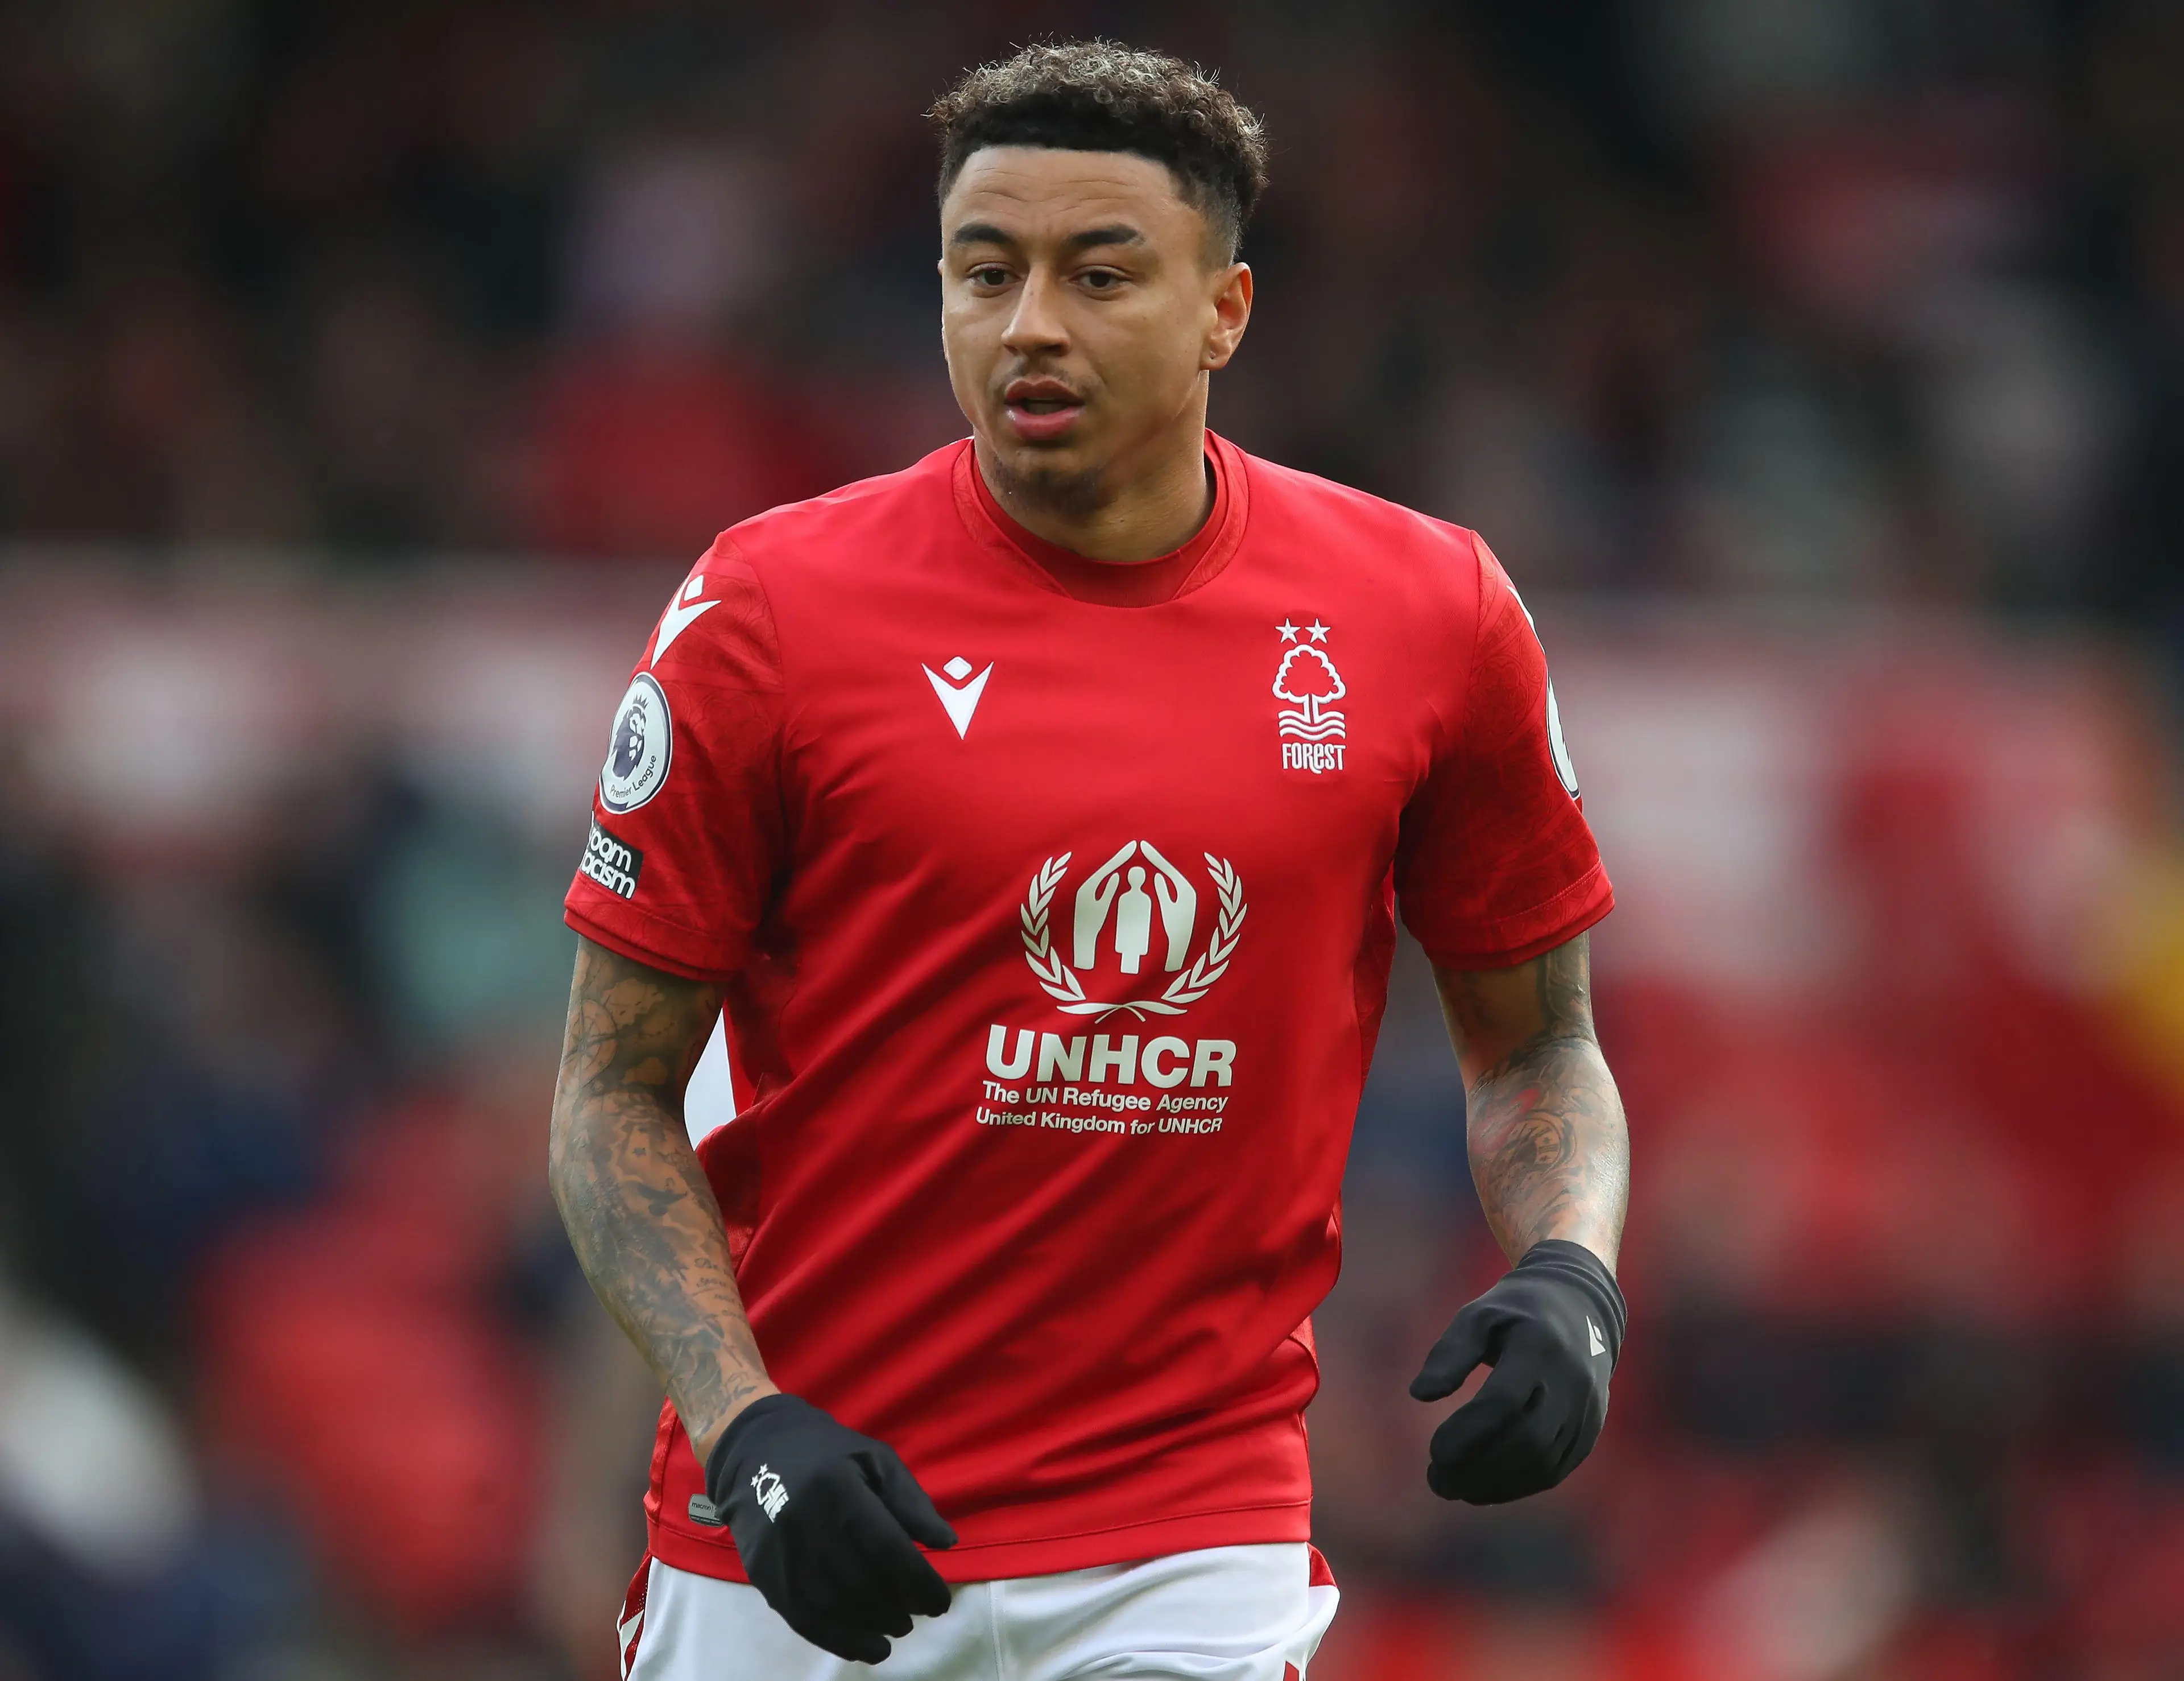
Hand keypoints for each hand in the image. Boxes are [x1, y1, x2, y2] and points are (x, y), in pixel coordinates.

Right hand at [706, 1393, 956, 1662]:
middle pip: (863, 1584)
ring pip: (836, 1608)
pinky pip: (806, 1622)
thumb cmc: (828, 1455)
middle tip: (917, 1612)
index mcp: (839, 1490)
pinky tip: (868, 1648)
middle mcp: (808, 1526)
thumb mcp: (877, 1460)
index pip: (888, 1549)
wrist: (755, 1455)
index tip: (940, 1602)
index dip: (920, 1583)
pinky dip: (842, 1642)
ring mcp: (783, 1556)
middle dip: (900, 1607)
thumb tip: (946, 1544)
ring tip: (896, 1628)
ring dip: (874, 1627)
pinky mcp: (767, 1579)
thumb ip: (912, 1502)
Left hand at [1409, 1238, 1624, 1503]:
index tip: (1433, 1451)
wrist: (1581, 1309)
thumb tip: (1419, 1394)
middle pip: (1527, 1440)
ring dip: (1494, 1485)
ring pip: (1543, 1464)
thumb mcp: (1479, 1315)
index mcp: (1540, 1347)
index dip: (1466, 1433)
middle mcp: (1570, 1382)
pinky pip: (1554, 1471)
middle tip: (1436, 1479)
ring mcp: (1586, 1410)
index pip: (1504, 1402)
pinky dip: (1515, 1486)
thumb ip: (1450, 1352)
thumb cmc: (1516, 1314)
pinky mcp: (1589, 1431)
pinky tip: (1481, 1487)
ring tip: (1452, 1486)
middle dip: (1478, 1467)